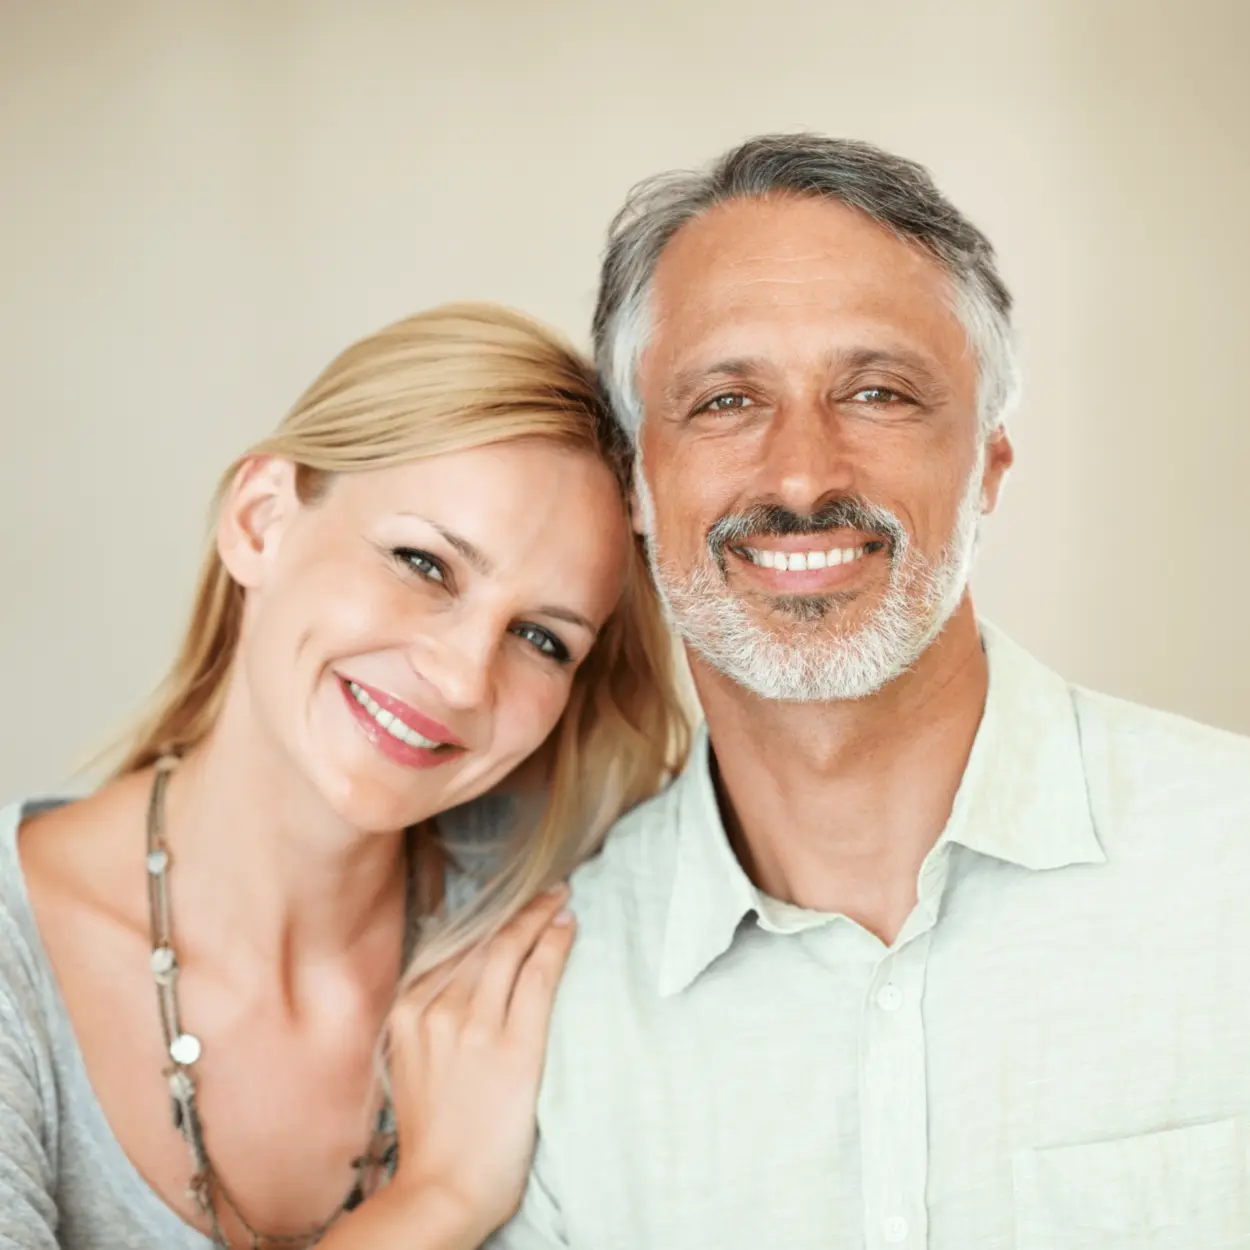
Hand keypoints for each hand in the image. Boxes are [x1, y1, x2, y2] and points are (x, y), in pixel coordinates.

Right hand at [386, 888, 575, 1241]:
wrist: (440, 1192)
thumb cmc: (432, 1136)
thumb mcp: (412, 1065)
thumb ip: (429, 1022)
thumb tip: (457, 987)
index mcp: (408, 1013)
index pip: (455, 949)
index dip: (486, 921)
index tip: (509, 906)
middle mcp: (435, 1009)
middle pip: (484, 942)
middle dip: (518, 911)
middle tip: (547, 890)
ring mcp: (473, 1025)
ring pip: (510, 950)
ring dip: (539, 917)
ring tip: (561, 898)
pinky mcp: (511, 1045)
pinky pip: (536, 977)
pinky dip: (553, 945)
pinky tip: (568, 926)